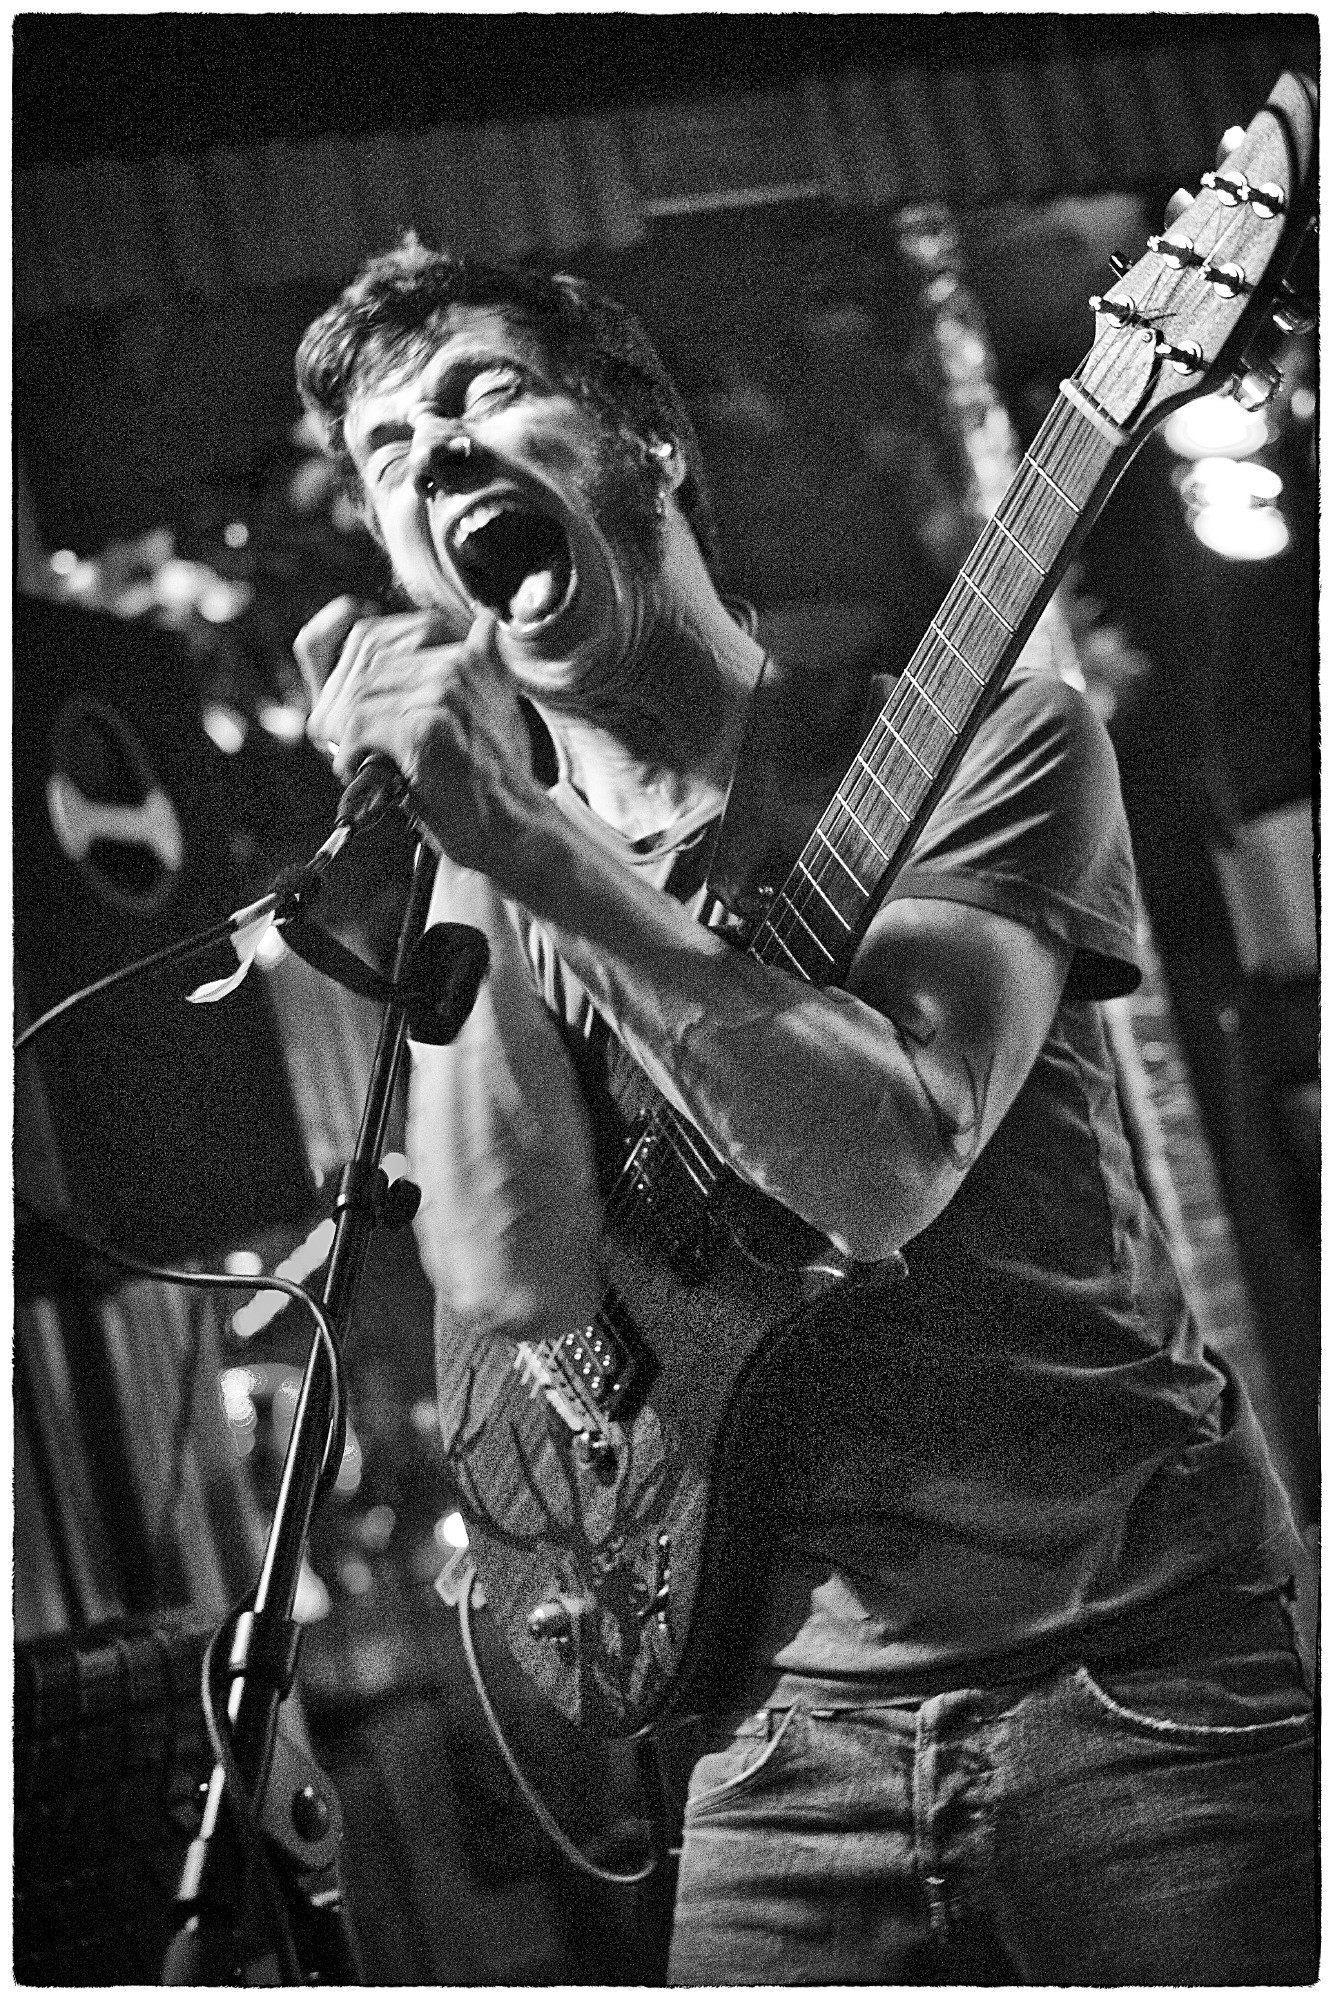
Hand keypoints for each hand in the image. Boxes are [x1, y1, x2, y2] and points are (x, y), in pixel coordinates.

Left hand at [298, 597, 534, 873]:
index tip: (353, 712)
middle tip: (353, 745)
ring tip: (358, 761)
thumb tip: (480, 625)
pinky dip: (348, 753)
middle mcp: (460, 661)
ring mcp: (445, 690)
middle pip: (367, 667)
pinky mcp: (428, 725)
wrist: (512, 827)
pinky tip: (359, 772)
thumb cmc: (492, 778)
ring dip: (346, 733)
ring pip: (360, 695)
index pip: (377, 637)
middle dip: (348, 707)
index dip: (354, 675)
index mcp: (470, 651)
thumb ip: (480, 666)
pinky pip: (359, 724)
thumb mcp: (492, 708)